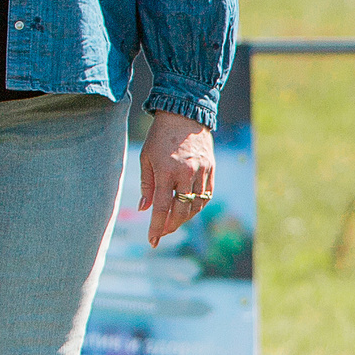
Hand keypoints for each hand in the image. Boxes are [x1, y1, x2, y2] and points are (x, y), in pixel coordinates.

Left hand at [138, 110, 214, 248]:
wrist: (184, 114)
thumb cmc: (159, 136)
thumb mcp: (146, 158)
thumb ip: (146, 185)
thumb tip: (144, 209)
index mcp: (166, 171)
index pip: (161, 207)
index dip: (157, 227)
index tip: (152, 241)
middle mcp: (186, 173)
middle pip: (181, 210)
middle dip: (171, 225)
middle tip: (162, 232)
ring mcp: (201, 172)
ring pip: (196, 205)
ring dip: (184, 218)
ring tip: (174, 221)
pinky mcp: (211, 169)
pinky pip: (206, 195)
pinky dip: (197, 205)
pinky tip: (188, 208)